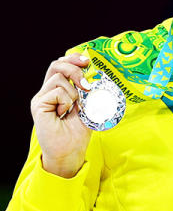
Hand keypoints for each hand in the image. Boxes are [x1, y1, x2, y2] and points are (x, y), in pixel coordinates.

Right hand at [31, 53, 92, 177]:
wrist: (70, 151)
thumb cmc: (78, 131)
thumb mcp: (88, 106)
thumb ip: (88, 91)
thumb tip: (96, 74)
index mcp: (59, 89)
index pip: (62, 65)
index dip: (73, 58)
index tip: (87, 60)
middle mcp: (48, 91)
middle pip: (56, 65)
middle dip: (75, 69)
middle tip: (86, 84)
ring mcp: (41, 97)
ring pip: (59, 78)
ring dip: (74, 93)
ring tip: (72, 109)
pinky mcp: (38, 105)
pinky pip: (57, 92)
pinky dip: (67, 101)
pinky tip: (64, 113)